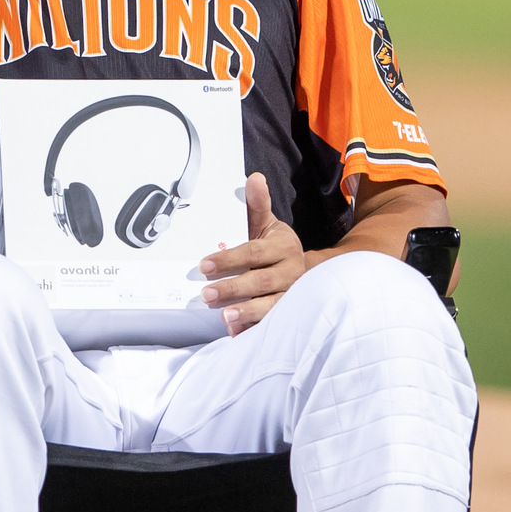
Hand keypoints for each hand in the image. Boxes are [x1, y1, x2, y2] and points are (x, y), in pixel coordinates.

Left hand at [199, 173, 304, 333]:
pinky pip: (273, 324)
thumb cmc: (275, 245)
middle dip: (233, 288)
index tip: (205, 265)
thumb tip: (253, 178)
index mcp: (284, 247)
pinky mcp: (290, 314)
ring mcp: (292, 295)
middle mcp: (291, 272)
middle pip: (261, 281)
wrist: (305, 270)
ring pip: (271, 305)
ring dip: (247, 312)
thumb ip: (257, 204)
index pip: (254, 252)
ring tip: (225, 317)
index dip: (230, 259)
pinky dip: (254, 329)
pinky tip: (237, 333)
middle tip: (206, 294)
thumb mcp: (267, 224)